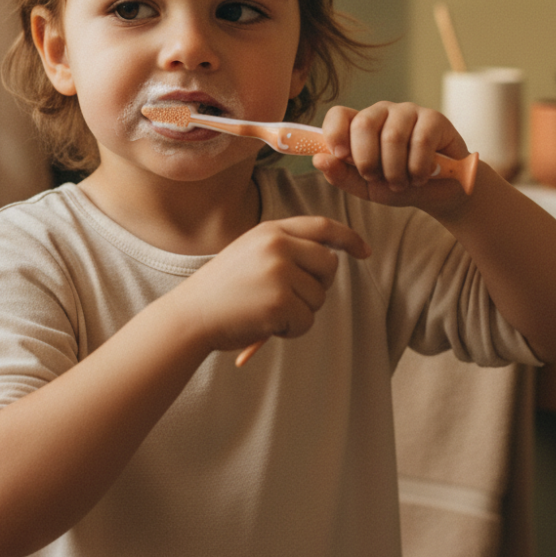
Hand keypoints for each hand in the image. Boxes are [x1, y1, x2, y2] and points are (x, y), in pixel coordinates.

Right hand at [169, 216, 369, 354]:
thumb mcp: (251, 254)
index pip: (322, 226)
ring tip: (266, 311)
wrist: (191, 314)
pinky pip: (306, 321)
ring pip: (319, 297)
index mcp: (270, 230)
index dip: (348, 238)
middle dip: (317, 286)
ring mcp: (279, 272)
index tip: (364, 251)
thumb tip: (330, 259)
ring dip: (299, 312)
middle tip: (288, 299)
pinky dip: (290, 330)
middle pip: (329, 265)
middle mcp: (278, 245)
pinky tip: (265, 324)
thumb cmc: (222, 290)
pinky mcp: (280, 301)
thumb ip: (285, 249)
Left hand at [313, 102, 471, 212]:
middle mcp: (381, 112)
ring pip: (392, 136)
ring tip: (400, 184)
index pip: (338, 115)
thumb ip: (341, 175)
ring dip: (394, 169)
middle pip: (363, 122)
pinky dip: (417, 168)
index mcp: (359, 125)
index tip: (342, 157)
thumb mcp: (365, 187)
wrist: (438, 193)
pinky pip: (421, 141)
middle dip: (367, 159)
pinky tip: (420, 178)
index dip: (335, 133)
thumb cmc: (398, 185)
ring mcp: (408, 112)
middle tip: (376, 178)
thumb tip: (318, 159)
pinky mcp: (434, 119)